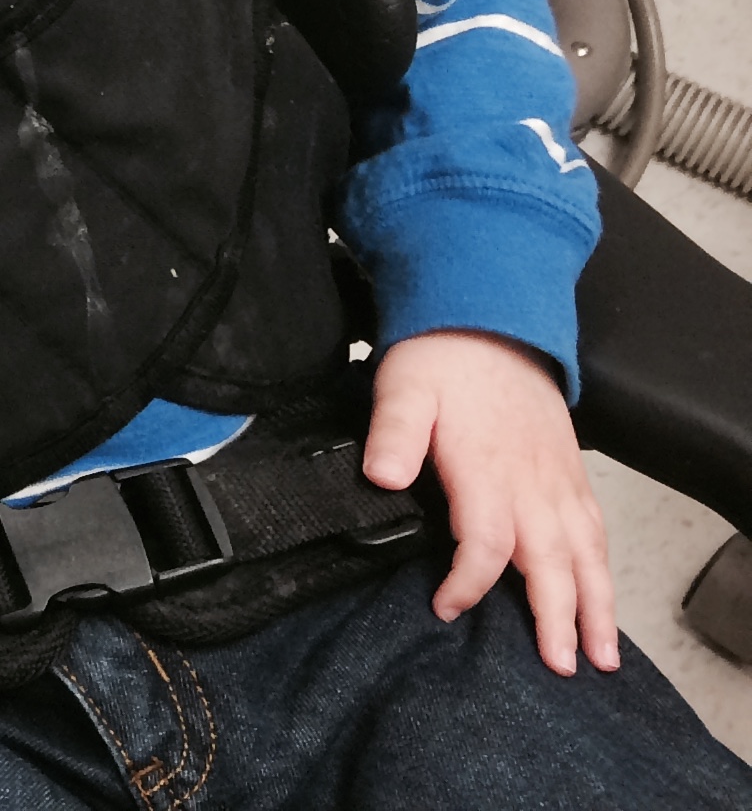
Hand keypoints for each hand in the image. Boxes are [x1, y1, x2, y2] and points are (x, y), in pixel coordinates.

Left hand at [367, 329, 619, 676]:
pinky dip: (604, 566)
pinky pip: (595, 527)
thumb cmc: (441, 358)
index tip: (446, 607)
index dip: (468, 581)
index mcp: (487, 469)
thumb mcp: (402, 387)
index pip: (485, 542)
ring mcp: (557, 478)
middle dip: (558, 617)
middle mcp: (531, 482)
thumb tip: (381, 476)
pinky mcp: (570, 471)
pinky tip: (603, 592)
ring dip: (596, 604)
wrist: (488, 318)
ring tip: (603, 654)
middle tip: (563, 667)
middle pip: (551, 561)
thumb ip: (393, 434)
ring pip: (585, 552)